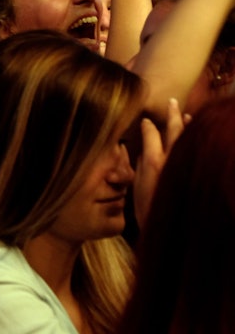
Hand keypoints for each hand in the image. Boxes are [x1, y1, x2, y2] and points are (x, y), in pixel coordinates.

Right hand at [134, 98, 185, 227]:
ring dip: (188, 124)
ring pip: (189, 137)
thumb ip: (140, 166)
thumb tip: (142, 151)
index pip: (150, 132)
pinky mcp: (196, 172)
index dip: (147, 125)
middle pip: (174, 129)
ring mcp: (186, 165)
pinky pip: (197, 150)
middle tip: (172, 101)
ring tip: (187, 114)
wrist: (171, 231)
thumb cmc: (148, 211)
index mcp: (153, 161)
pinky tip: (196, 135)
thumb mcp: (136, 187)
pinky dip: (196, 140)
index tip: (146, 120)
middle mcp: (172, 158)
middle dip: (172, 113)